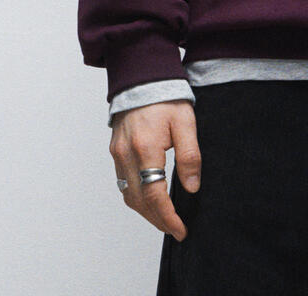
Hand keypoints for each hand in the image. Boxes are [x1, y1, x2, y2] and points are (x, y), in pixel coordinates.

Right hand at [109, 100, 200, 241]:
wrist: (142, 77)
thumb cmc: (166, 97)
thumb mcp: (186, 123)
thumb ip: (190, 156)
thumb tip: (192, 187)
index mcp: (145, 147)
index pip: (154, 194)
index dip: (167, 217)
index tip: (180, 229)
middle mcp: (126, 154)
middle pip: (139, 201)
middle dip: (157, 220)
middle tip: (175, 229)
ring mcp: (118, 154)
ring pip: (128, 195)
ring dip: (146, 212)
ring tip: (165, 219)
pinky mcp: (115, 151)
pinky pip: (123, 183)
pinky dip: (136, 198)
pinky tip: (149, 200)